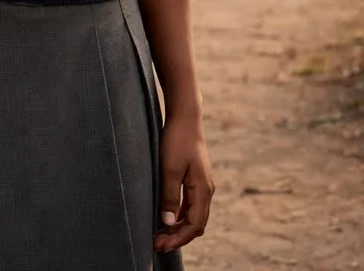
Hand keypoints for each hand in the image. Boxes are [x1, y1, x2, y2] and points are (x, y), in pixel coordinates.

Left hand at [155, 113, 213, 251]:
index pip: (194, 224)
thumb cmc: (177, 140)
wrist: (185, 118)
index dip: (178, 238)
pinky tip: (166, 218)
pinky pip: (190, 205)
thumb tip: (168, 222)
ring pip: (193, 215)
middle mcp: (206, 191)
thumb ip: (170, 196)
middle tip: (157, 244)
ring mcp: (201, 185)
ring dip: (178, 228)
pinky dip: (179, 216)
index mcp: (203, 190)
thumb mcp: (170, 169)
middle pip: (196, 224)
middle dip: (178, 237)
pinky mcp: (195, 180)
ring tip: (159, 235)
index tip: (160, 245)